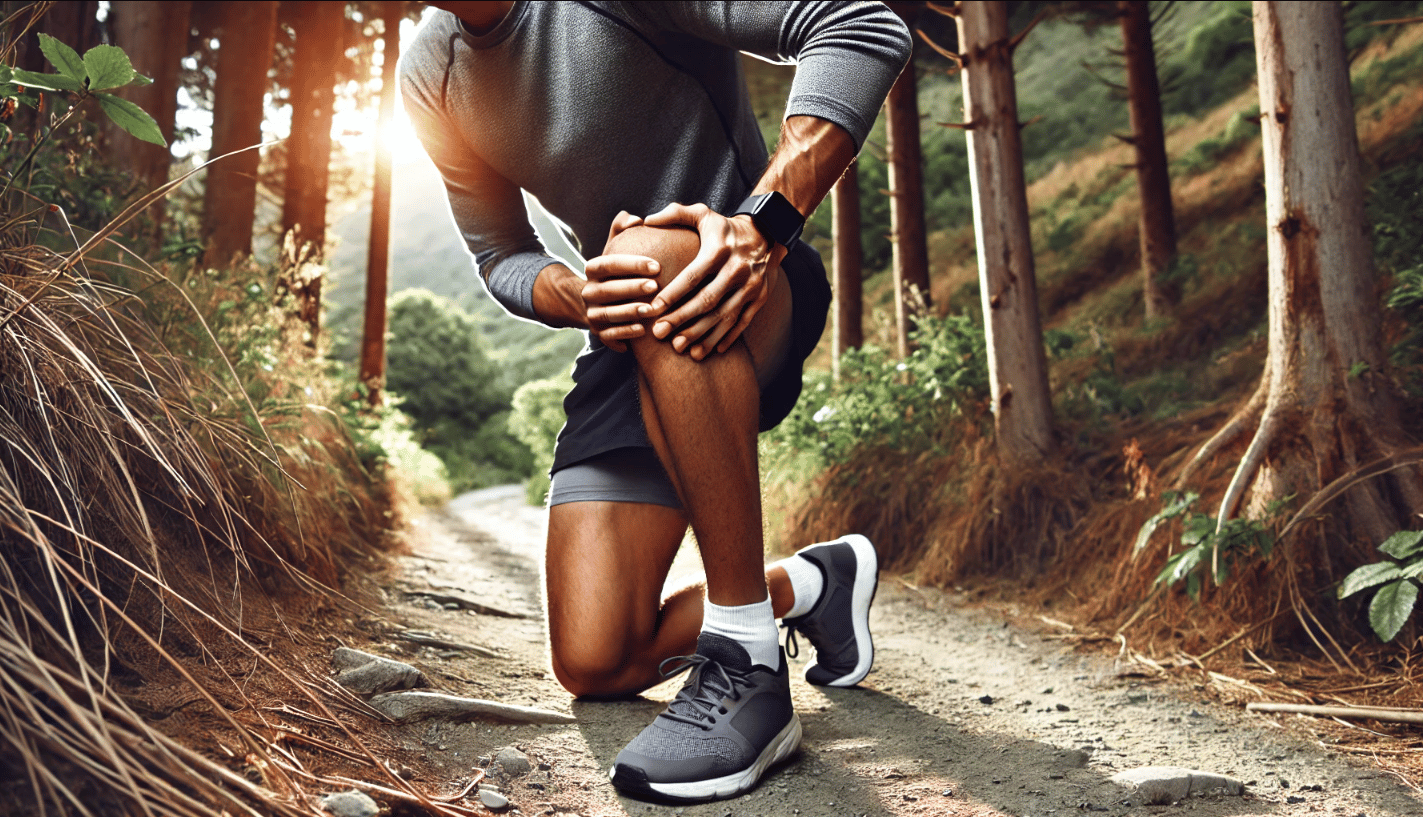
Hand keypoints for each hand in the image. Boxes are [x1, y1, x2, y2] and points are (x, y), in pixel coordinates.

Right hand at [582, 211, 659, 352]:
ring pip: (609, 314)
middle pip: (609, 290)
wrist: (595, 303)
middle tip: (656, 286)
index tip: (657, 265)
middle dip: (632, 288)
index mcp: (592, 270)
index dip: (632, 264)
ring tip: (652, 310)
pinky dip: (625, 333)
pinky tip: (643, 330)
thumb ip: (622, 229)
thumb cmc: (616, 272)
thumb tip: (635, 218)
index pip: (609, 264)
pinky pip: (609, 335)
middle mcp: (588, 292)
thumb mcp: (614, 248)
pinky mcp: (598, 332)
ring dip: (630, 312)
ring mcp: (592, 313)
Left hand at [642, 202, 786, 359]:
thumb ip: (675, 214)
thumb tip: (647, 220)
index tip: (654, 309)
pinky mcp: (760, 297)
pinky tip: (711, 350)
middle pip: (707, 301)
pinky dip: (728, 337)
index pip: (692, 276)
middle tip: (660, 333)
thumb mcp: (702, 214)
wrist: (766, 233)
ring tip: (681, 348)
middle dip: (682, 319)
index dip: (673, 294)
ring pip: (724, 316)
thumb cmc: (724, 228)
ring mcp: (751, 286)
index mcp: (719, 250)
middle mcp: (737, 270)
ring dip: (703, 335)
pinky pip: (743, 322)